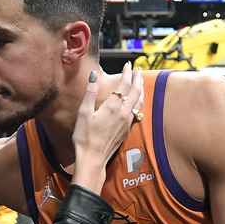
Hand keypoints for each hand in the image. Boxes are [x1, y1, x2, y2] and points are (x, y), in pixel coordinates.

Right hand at [71, 63, 144, 192]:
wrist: (93, 158)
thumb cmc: (85, 137)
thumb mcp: (83, 113)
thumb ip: (90, 93)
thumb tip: (93, 75)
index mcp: (112, 107)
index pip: (124, 85)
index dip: (126, 73)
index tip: (127, 65)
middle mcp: (123, 113)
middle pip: (135, 91)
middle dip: (137, 78)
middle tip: (138, 69)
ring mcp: (127, 122)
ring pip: (139, 101)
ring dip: (141, 88)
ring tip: (140, 80)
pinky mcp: (127, 129)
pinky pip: (138, 110)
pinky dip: (139, 100)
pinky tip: (138, 100)